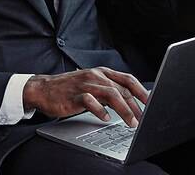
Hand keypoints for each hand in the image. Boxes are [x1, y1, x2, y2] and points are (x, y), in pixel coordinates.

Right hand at [22, 67, 149, 126]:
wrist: (43, 89)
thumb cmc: (69, 89)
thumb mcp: (91, 84)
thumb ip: (108, 89)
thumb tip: (129, 102)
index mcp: (101, 72)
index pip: (127, 79)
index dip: (142, 90)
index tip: (151, 102)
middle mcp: (95, 76)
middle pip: (122, 89)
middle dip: (136, 106)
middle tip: (142, 120)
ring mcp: (85, 84)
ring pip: (111, 94)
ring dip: (124, 110)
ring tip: (130, 122)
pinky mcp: (74, 95)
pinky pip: (91, 101)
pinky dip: (100, 111)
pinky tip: (105, 118)